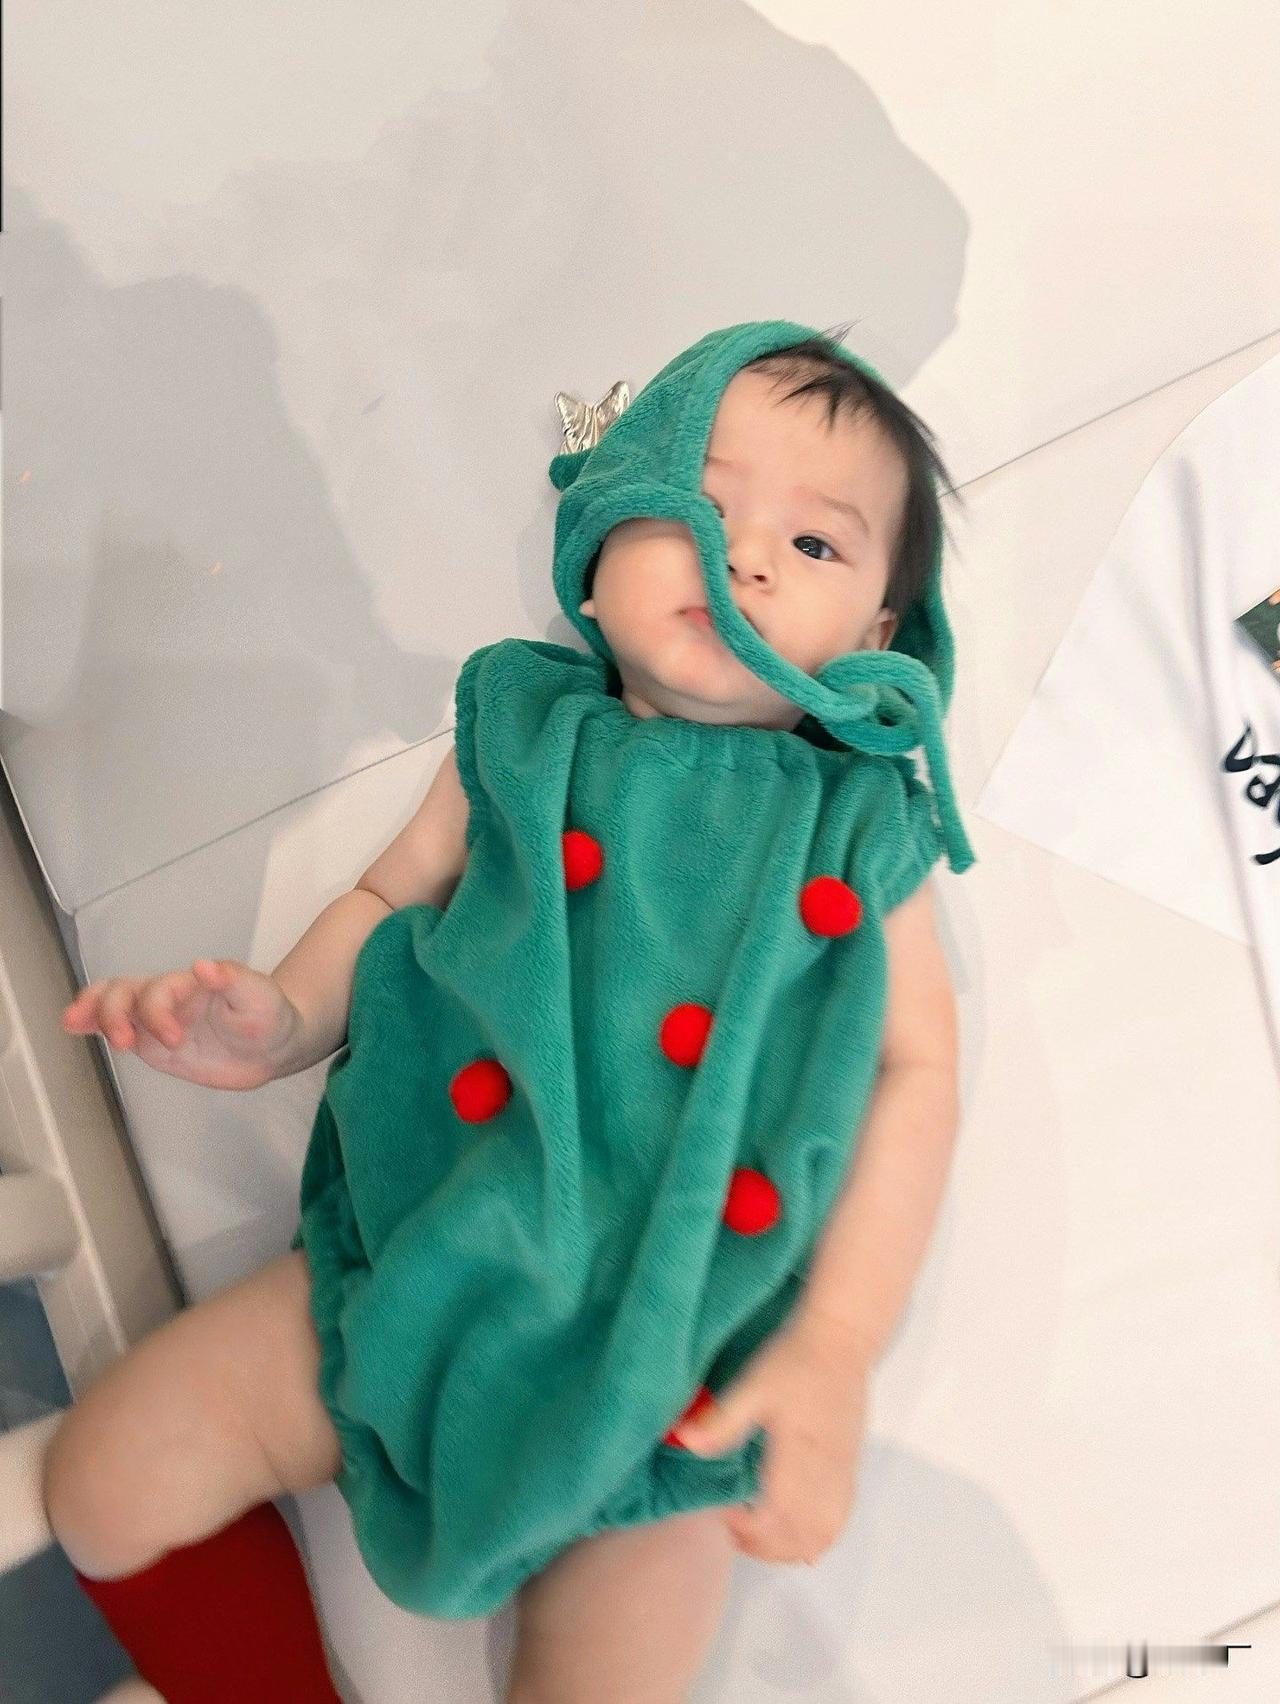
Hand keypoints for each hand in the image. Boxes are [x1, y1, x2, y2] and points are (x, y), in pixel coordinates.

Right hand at [61, 959, 301, 1090]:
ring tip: (75, 1023)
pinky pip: (118, 1028)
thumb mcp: (260, 996)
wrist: (274, 1045)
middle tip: (126, 1042)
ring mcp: (157, 1018)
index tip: (175, 1039)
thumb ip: (234, 979)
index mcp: (192, 984)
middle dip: (115, 1013)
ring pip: (113, 1004)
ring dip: (93, 1012)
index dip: (158, 1012)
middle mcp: (169, 998)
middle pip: (125, 991)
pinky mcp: (153, 1042)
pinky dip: (92, 1023)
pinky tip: (74, 1025)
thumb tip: (205, 966)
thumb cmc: (268, 1014)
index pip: (160, 990)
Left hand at [671, 1313, 870, 1565]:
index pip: (775, 1519)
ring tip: (763, 1530)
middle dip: (766, 1547)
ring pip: (824, 1534)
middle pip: (801, 1539)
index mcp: (798, 1455)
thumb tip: (682, 1440)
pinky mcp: (851, 1465)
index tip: (725, 1513)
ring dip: (792, 1546)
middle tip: (737, 1527)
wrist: (843, 1338)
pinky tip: (795, 1525)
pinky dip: (817, 1534)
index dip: (747, 1530)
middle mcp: (825, 1472)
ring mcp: (842, 1472)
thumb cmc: (796, 1358)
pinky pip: (840, 1518)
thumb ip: (722, 1420)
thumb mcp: (752, 1384)